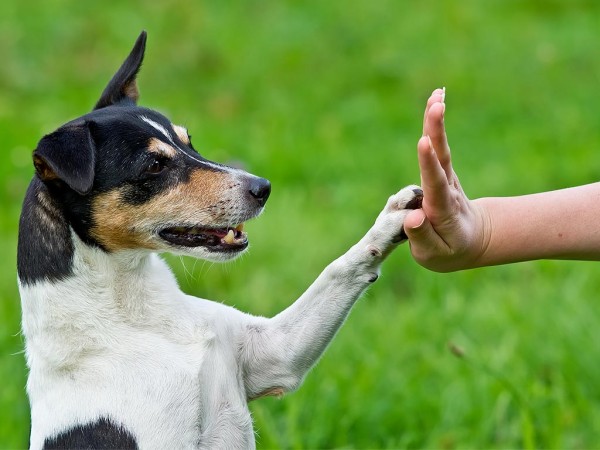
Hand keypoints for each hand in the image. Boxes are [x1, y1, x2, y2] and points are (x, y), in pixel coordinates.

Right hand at [403, 89, 489, 271]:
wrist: (472, 240)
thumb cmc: (449, 251)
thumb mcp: (435, 255)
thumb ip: (422, 237)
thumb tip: (413, 216)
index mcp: (442, 210)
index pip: (435, 185)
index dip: (428, 164)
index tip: (424, 143)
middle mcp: (447, 189)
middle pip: (442, 158)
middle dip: (437, 132)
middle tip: (436, 105)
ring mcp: (446, 178)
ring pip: (441, 148)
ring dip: (436, 122)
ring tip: (436, 95)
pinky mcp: (442, 171)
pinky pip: (437, 146)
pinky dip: (435, 124)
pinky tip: (435, 100)